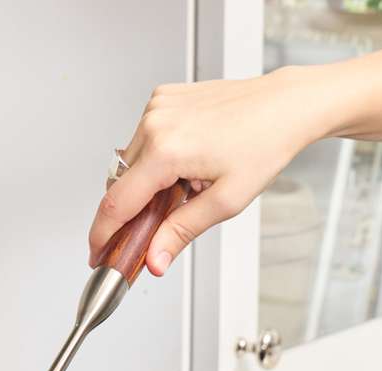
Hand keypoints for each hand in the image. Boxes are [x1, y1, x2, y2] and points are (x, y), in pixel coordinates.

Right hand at [87, 67, 333, 276]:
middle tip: (159, 225)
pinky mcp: (162, 99)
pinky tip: (187, 159)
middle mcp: (154, 124)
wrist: (284, 106)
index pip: (116, 204)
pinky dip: (156, 157)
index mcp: (166, 150)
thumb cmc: (264, 145)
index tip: (97, 254)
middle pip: (120, 185)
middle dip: (133, 211)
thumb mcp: (225, 202)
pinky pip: (143, 139)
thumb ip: (181, 232)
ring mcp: (156, 108)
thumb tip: (153, 261)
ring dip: (147, 182)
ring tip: (186, 184)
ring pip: (130, 163)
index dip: (102, 235)